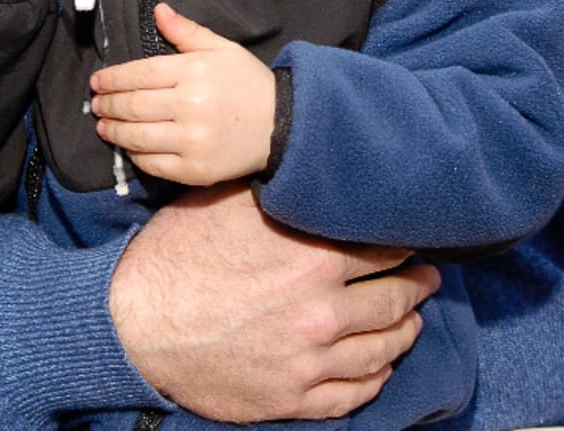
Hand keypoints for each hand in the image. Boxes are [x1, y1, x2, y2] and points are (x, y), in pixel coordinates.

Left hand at [90, 3, 275, 183]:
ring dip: (114, 131)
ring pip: (136, 137)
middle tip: (96, 104)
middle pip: (133, 105)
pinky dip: (135, 156)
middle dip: (107, 104)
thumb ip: (187, 32)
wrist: (281, 125)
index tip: (97, 81)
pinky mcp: (195, 169)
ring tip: (104, 126)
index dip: (112, 78)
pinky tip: (130, 147)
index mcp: (194, 71)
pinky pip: (153, 164)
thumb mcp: (222, 49)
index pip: (139, 74)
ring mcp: (192, 141)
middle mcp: (190, 106)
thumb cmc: (248, 82)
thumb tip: (159, 10)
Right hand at [109, 182, 439, 418]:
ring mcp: (308, 360)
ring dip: (405, 330)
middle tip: (428, 275)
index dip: (404, 239)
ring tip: (413, 317)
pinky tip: (380, 365)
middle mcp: (320, 311)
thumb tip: (315, 164)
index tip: (412, 233)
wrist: (134, 323)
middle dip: (417, 284)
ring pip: (382, 348)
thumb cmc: (180, 253)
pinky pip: (352, 394)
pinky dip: (375, 378)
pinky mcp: (290, 399)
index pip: (385, 247)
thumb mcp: (232, 202)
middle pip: (395, 298)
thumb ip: (283, 189)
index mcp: (312, 257)